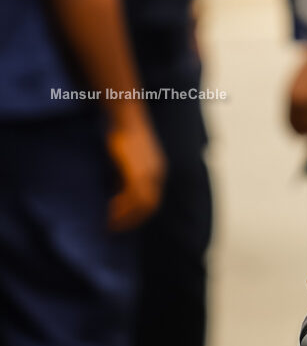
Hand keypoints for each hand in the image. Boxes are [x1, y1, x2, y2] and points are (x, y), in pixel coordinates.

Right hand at [106, 110, 165, 231]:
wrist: (125, 117)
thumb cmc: (123, 135)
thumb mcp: (127, 160)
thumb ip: (126, 176)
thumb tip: (117, 193)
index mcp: (157, 172)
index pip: (152, 201)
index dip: (138, 215)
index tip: (123, 223)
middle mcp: (157, 173)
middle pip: (150, 206)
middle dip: (132, 220)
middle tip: (115, 229)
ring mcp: (149, 172)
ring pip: (143, 204)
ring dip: (126, 216)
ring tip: (110, 224)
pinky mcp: (138, 169)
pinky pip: (134, 195)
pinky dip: (123, 206)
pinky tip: (110, 210)